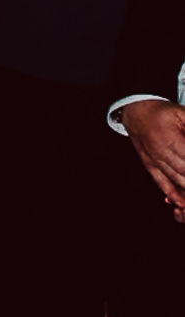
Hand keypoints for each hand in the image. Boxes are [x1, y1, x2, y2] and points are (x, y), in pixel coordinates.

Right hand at [120, 99, 184, 213]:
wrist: (136, 113)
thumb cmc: (163, 112)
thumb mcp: (184, 114)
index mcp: (169, 139)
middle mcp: (160, 153)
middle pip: (184, 173)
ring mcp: (154, 162)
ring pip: (176, 181)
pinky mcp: (150, 166)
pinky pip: (161, 183)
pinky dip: (172, 195)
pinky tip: (181, 203)